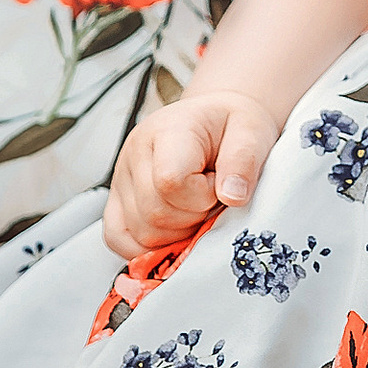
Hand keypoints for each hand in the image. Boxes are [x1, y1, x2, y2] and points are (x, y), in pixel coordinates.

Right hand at [104, 88, 283, 261]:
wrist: (213, 120)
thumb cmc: (230, 126)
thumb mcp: (250, 131)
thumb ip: (243, 161)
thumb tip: (233, 197)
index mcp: (168, 131)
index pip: (170, 182)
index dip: (202, 197)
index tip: (219, 186)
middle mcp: (136, 153)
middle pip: (155, 214)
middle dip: (193, 218)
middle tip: (210, 198)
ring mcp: (122, 178)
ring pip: (140, 234)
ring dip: (176, 234)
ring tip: (194, 207)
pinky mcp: (117, 201)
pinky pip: (120, 240)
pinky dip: (150, 247)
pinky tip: (175, 228)